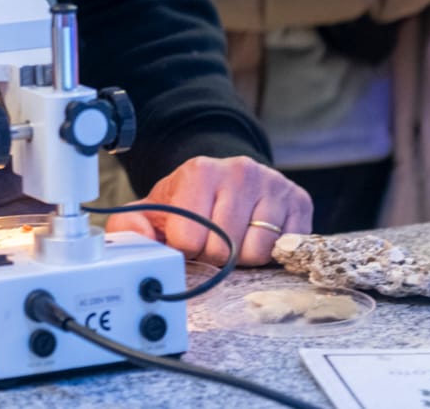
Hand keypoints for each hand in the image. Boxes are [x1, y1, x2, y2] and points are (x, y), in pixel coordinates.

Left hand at [104, 155, 310, 266]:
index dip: (187, 250)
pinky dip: (271, 251)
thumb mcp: (153, 210)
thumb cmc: (190, 203)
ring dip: (244, 256)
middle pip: (225, 249)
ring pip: (257, 252)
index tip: (188, 240)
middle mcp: (239, 171)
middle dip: (216, 255)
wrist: (227, 182)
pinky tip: (258, 235)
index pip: (189, 239)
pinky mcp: (299, 200)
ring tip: (236, 237)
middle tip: (213, 241)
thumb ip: (130, 225)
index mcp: (199, 172)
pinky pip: (285, 248)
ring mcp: (273, 184)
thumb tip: (136, 240)